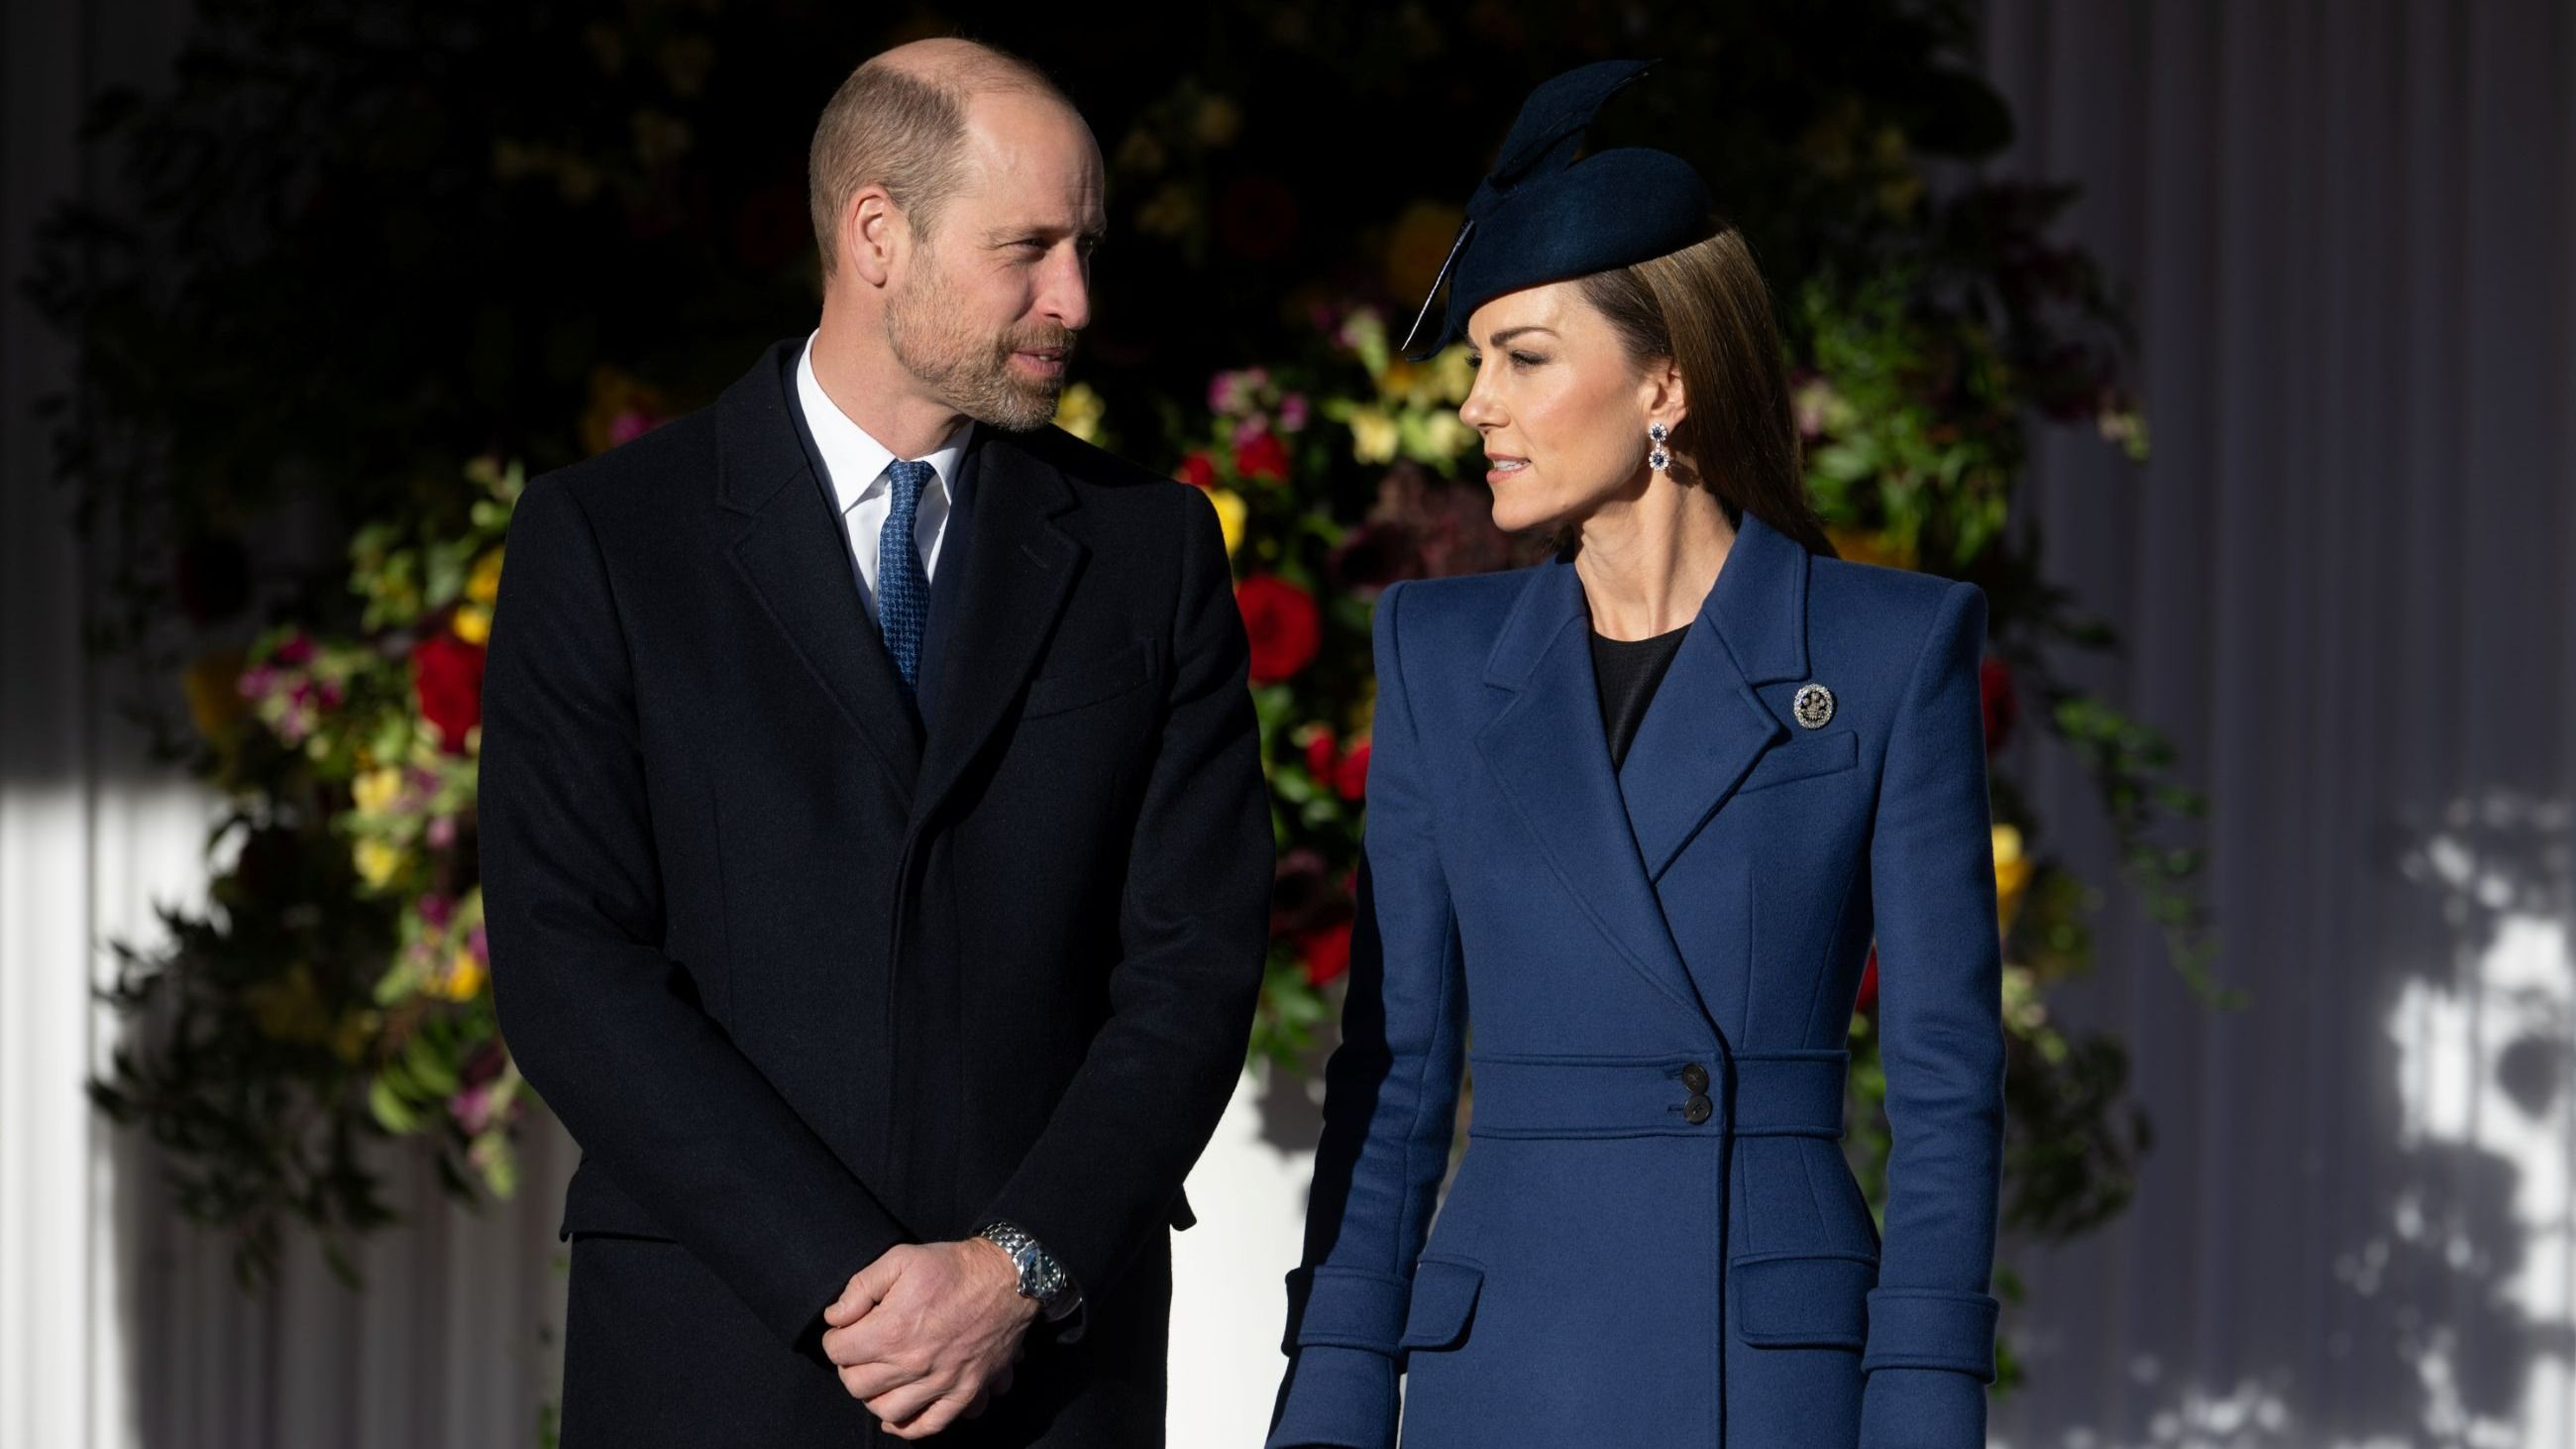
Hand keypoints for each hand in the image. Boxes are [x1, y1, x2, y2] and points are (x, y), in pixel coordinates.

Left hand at [822, 1239, 1037, 1438]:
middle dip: (850, 1367)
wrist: (1008, 1278)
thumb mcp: (900, 1258)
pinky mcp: (965, 1391)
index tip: (842, 1331)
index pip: (838, 1352)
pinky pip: (930, 1424)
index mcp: (892, 1330)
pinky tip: (897, 1416)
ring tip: (878, 1378)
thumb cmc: (953, 1267)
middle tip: (859, 1352)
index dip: (834, 1339)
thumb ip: (860, 1287)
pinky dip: (908, 1427)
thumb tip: (835, 1316)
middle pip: (857, 1385)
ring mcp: (941, 1382)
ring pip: (887, 1410)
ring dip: (873, 1397)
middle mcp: (913, 1363)